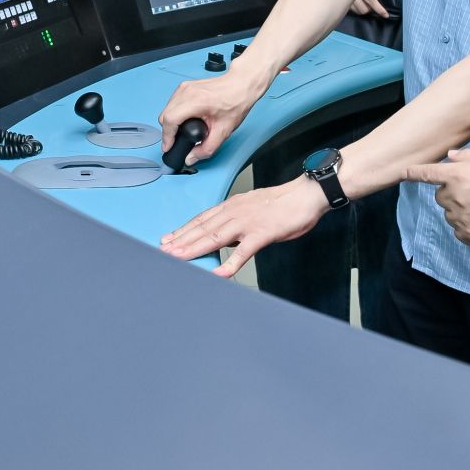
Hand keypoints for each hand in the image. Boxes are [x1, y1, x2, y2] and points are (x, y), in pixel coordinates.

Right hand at [159, 68, 263, 164]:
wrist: (240, 86)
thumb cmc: (235, 102)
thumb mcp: (223, 131)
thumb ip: (207, 149)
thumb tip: (191, 158)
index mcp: (196, 101)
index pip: (170, 120)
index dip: (167, 137)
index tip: (168, 147)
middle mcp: (187, 92)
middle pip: (165, 115)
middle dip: (168, 132)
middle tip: (176, 142)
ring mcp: (185, 87)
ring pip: (166, 108)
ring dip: (170, 122)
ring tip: (181, 131)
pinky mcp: (185, 86)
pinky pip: (171, 102)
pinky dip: (174, 113)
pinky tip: (184, 119)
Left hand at [160, 177, 326, 277]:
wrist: (306, 195)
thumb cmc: (284, 203)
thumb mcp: (254, 207)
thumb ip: (239, 221)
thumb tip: (229, 235)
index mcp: (233, 205)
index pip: (202, 219)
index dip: (183, 230)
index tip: (168, 238)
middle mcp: (235, 212)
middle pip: (202, 228)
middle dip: (180, 241)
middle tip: (162, 251)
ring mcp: (247, 223)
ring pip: (214, 238)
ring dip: (193, 249)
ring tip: (177, 258)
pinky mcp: (261, 234)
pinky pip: (243, 253)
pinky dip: (229, 264)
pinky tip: (218, 274)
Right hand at [349, 0, 390, 18]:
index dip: (378, 8)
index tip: (385, 14)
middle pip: (363, 9)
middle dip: (368, 9)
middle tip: (372, 7)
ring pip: (354, 10)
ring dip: (360, 9)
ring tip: (363, 5)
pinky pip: (347, 7)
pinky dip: (351, 7)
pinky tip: (353, 2)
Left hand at [402, 149, 469, 247]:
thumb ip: (468, 157)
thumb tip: (450, 157)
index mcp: (457, 176)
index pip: (426, 174)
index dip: (413, 173)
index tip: (403, 173)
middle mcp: (453, 198)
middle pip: (441, 195)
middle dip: (452, 192)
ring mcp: (459, 219)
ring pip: (451, 213)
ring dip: (460, 210)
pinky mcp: (467, 236)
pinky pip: (459, 230)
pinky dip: (468, 227)